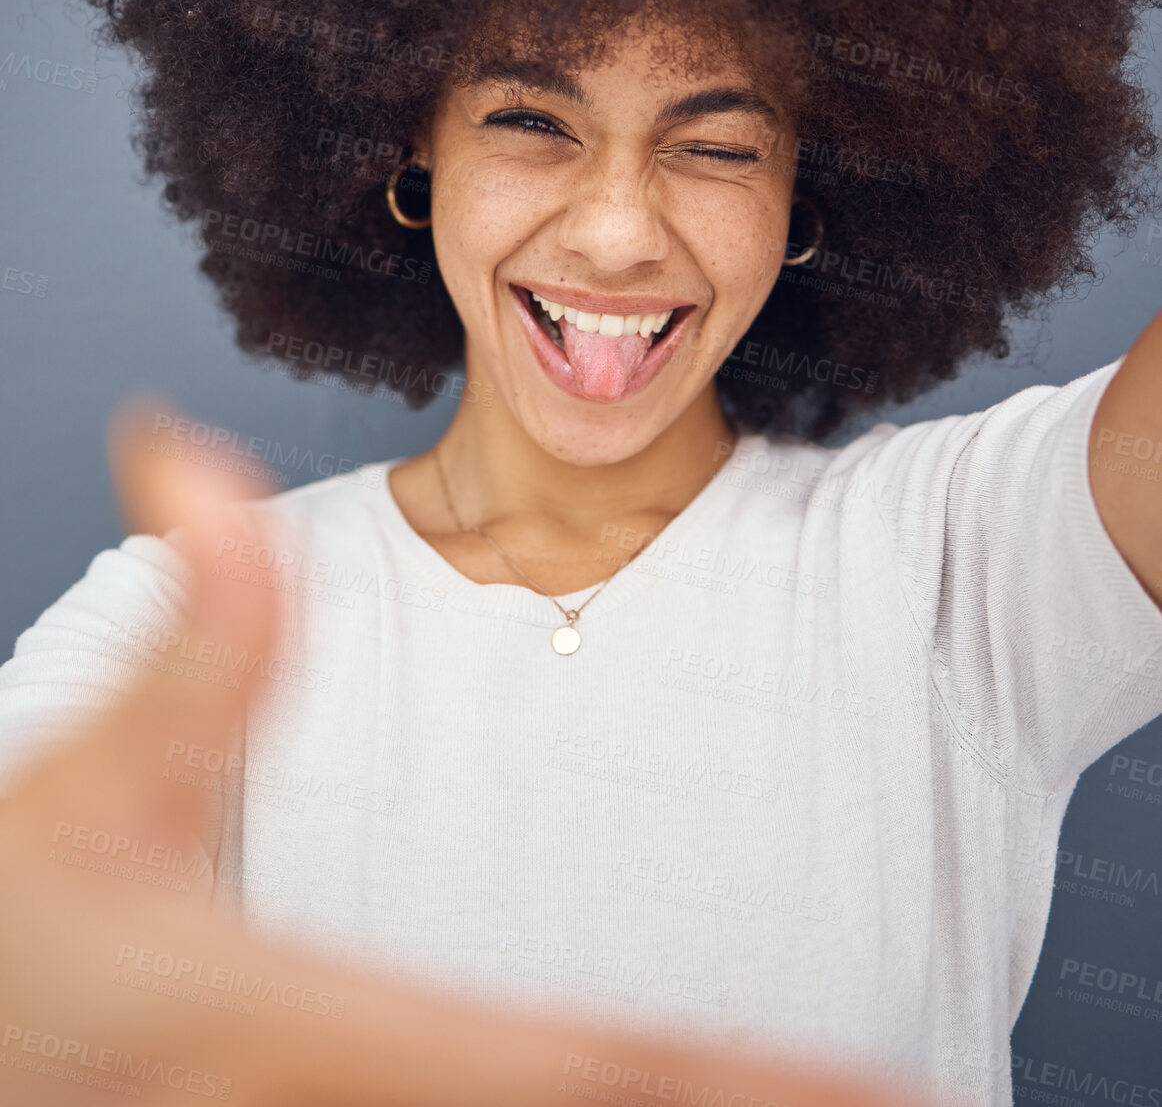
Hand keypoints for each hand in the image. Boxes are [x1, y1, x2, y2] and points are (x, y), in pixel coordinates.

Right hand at [0, 399, 937, 1105]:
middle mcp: (358, 1103)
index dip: (738, 1083)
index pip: (585, 1068)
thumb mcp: (91, 781)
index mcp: (332, 1023)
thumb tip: (194, 447)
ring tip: (834, 1096)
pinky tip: (651, 1099)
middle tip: (904, 1091)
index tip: (880, 1083)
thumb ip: (187, 628)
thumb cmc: (27, 938)